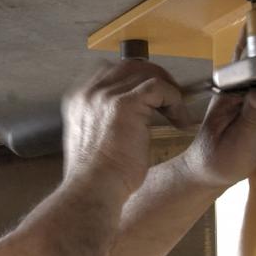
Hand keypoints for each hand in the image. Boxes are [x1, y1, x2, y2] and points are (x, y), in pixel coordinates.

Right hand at [64, 60, 191, 196]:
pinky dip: (174, 101)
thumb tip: (133, 114)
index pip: (110, 71)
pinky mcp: (124, 104)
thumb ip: (104, 119)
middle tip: (171, 99)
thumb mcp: (92, 139)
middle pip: (130, 66)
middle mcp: (88, 92)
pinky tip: (179, 121)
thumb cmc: (96, 176)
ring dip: (168, 92)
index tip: (153, 97)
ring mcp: (104, 96)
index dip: (136, 79)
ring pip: (147, 74)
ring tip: (177, 114)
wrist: (92, 190)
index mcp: (77, 98)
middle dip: (156, 78)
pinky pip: (159, 87)